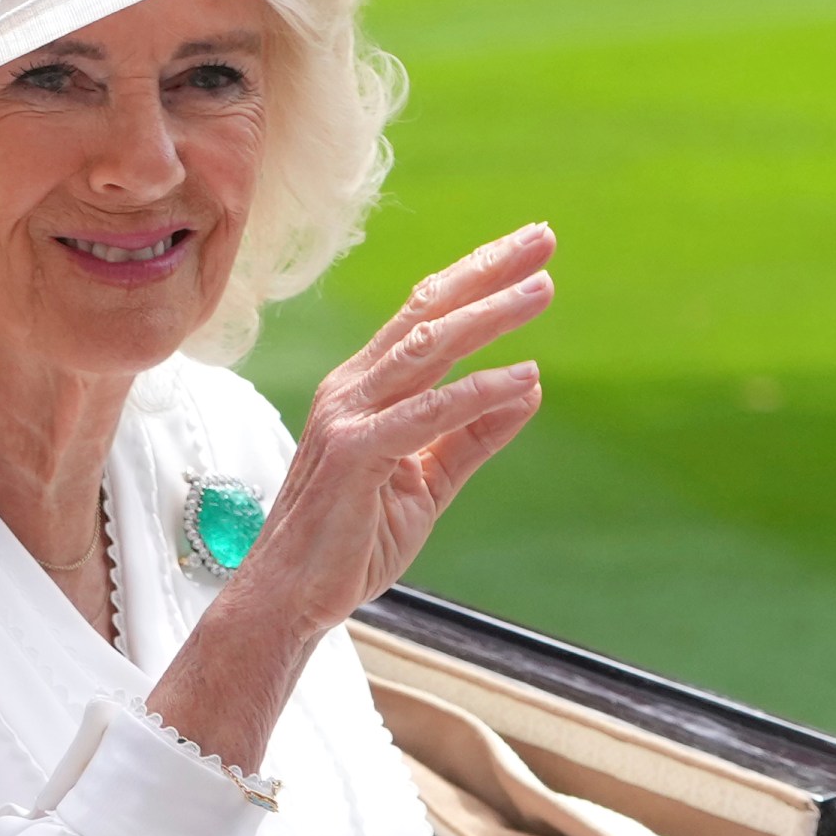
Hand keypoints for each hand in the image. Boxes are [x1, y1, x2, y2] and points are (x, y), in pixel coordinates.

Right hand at [150, 224, 552, 771]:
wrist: (291, 596)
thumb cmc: (350, 542)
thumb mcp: (426, 482)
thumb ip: (471, 435)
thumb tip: (527, 386)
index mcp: (364, 392)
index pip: (423, 318)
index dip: (475, 280)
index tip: (526, 254)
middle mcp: (351, 391)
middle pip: (426, 314)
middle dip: (487, 273)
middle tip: (544, 239)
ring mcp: (348, 418)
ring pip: (428, 349)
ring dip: (489, 316)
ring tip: (543, 289)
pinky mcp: (355, 454)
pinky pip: (427, 413)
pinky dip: (477, 392)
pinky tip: (522, 377)